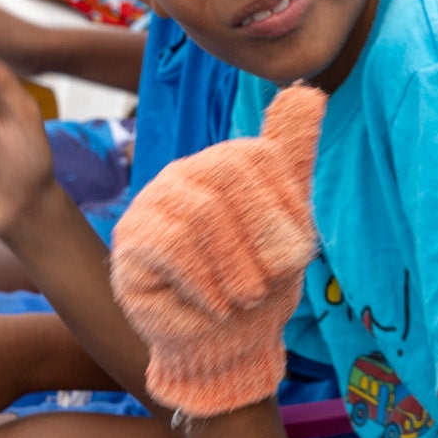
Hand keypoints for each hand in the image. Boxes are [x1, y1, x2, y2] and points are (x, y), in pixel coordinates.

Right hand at [111, 83, 325, 417]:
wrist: (227, 347)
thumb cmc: (260, 284)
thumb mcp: (293, 222)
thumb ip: (294, 157)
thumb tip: (307, 90)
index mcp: (226, 163)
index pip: (258, 153)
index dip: (284, 207)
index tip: (294, 254)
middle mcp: (185, 173)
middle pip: (229, 174)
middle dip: (261, 238)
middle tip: (266, 284)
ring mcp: (153, 204)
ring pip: (202, 214)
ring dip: (235, 269)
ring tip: (241, 298)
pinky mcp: (130, 243)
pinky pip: (172, 246)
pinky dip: (204, 283)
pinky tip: (215, 306)